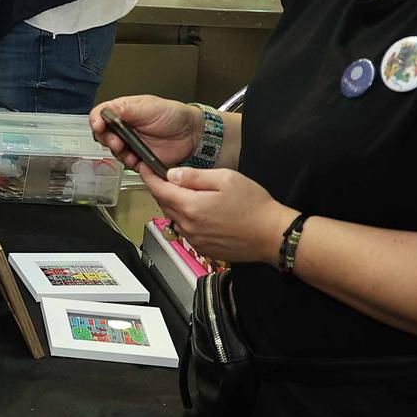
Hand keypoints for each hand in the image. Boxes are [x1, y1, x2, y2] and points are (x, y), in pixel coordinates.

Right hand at [90, 96, 203, 171]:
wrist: (192, 133)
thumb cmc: (173, 115)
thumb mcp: (149, 107)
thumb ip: (126, 109)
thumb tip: (106, 110)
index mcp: (124, 111)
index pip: (101, 114)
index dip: (96, 120)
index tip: (98, 126)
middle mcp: (124, 127)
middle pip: (103, 134)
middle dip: (107, 139)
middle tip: (116, 141)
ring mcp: (131, 143)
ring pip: (114, 151)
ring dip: (118, 153)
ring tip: (128, 152)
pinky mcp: (139, 157)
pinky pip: (127, 163)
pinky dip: (130, 164)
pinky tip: (137, 160)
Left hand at [143, 166, 292, 267]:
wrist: (272, 235)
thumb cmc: (254, 206)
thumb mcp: (226, 179)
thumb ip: (194, 176)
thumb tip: (172, 174)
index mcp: (190, 206)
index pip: (158, 190)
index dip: (148, 176)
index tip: (144, 167)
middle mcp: (188, 226)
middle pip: (165, 204)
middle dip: (164, 189)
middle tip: (172, 177)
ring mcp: (194, 239)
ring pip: (175, 217)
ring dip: (177, 205)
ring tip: (193, 194)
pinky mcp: (203, 248)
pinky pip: (187, 230)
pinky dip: (188, 219)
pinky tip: (204, 212)